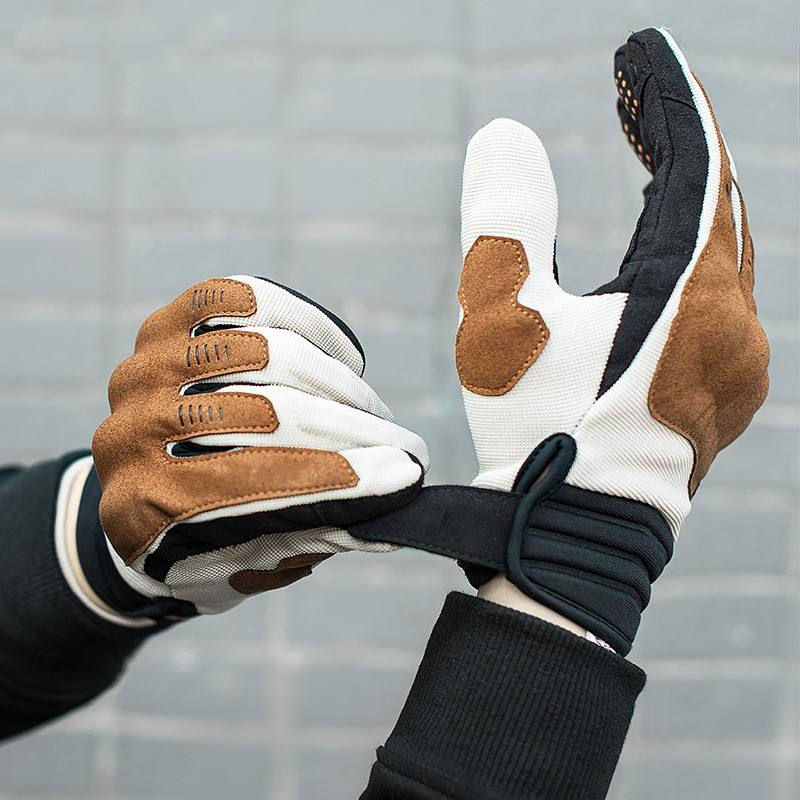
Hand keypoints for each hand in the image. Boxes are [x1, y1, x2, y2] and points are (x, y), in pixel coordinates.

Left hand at [91, 276, 427, 614]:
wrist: (145, 495)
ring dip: (334, 383)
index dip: (338, 478)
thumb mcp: (251, 561)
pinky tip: (339, 357)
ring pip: (262, 352)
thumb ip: (313, 529)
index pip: (251, 485)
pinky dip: (305, 323)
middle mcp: (134, 432)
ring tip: (368, 409)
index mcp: (147, 508)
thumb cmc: (205, 537)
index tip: (405, 473)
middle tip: (404, 444)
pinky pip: (243, 300)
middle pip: (264, 413)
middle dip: (351, 429)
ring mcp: (146, 371)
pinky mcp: (164, 327)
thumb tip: (395, 492)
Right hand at [453, 28, 767, 650]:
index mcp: (689, 292)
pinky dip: (692, 252)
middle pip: (718, 199)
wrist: (576, 531)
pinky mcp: (727, 389)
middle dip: (674, 139)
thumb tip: (507, 134)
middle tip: (632, 95)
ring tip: (645, 151)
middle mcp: (736, 319)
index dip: (665, 98)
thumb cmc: (536, 427)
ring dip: (685, 196)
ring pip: (725, 247)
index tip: (637, 51)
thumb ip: (505, 218)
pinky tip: (658, 246)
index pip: (694, 163)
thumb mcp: (502, 316)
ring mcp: (740, 359)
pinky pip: (723, 294)